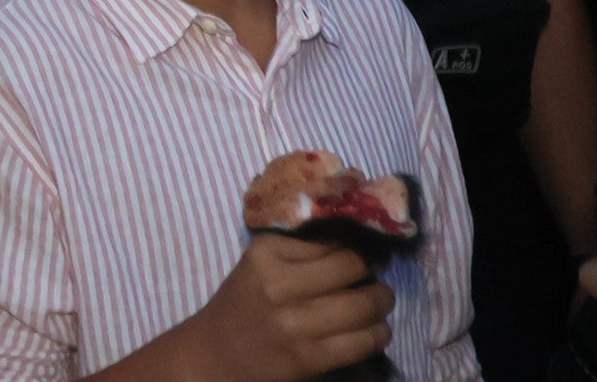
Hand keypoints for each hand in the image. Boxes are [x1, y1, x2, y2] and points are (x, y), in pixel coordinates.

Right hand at [172, 234, 393, 381]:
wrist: (214, 355)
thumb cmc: (244, 303)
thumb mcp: (261, 264)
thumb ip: (301, 250)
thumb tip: (358, 242)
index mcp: (267, 252)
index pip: (331, 239)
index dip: (359, 244)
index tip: (370, 250)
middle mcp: (280, 284)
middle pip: (351, 267)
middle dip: (376, 271)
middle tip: (380, 275)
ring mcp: (294, 324)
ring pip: (362, 305)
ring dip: (382, 302)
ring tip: (382, 302)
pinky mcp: (307, 358)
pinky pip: (360, 342)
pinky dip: (378, 334)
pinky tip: (378, 330)